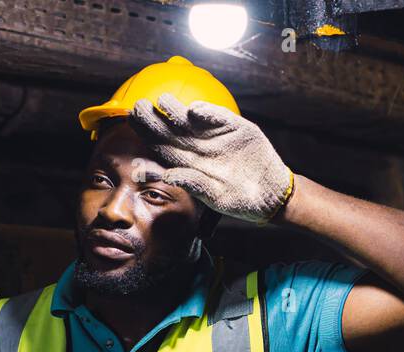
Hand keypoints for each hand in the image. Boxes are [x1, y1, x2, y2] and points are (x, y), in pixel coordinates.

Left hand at [130, 92, 293, 223]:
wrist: (271, 193)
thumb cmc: (239, 199)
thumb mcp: (214, 197)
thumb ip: (192, 183)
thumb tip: (168, 176)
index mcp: (189, 163)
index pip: (162, 146)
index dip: (147, 133)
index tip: (132, 122)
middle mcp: (199, 147)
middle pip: (172, 130)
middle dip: (155, 118)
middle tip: (139, 106)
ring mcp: (216, 137)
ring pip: (192, 120)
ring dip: (177, 110)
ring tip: (163, 101)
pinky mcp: (237, 128)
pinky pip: (220, 117)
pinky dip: (209, 113)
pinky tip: (195, 110)